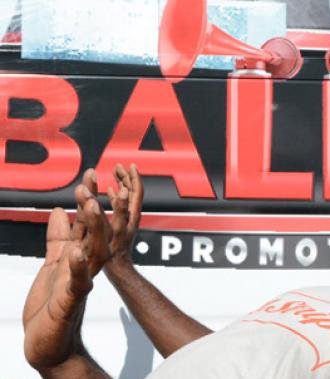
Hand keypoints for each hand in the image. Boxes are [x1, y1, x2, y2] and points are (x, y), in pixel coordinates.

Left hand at [23, 193, 109, 370]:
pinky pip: (77, 282)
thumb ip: (57, 237)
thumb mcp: (51, 263)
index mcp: (80, 255)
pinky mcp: (71, 301)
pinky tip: (76, 253)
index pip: (87, 221)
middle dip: (93, 206)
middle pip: (95, 231)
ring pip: (93, 251)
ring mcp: (81, 282)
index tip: (91, 174)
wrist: (48, 342)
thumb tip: (56, 210)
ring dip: (93, 229)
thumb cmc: (51, 304)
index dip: (88, 197)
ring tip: (90, 206)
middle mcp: (86, 265)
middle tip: (91, 182)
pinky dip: (78, 268)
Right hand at [106, 164, 143, 265]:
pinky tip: (106, 194)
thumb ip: (118, 209)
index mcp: (131, 215)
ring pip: (126, 198)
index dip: (133, 177)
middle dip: (126, 177)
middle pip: (132, 192)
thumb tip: (122, 190)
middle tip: (118, 167)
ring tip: (113, 175)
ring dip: (120, 184)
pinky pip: (119, 206)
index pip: (137, 191)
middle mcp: (131, 216)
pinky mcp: (120, 225)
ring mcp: (126, 220)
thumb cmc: (115, 252)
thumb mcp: (115, 229)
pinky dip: (114, 196)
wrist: (117, 268)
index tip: (129, 165)